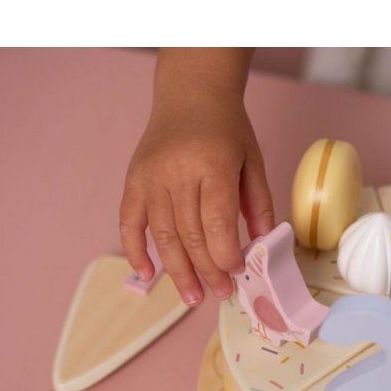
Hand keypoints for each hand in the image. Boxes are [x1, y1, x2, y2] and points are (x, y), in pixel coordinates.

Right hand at [120, 49, 274, 305]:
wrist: (190, 94)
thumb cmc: (226, 129)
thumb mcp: (253, 160)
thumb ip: (259, 203)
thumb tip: (261, 244)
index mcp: (212, 165)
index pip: (217, 222)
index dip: (225, 254)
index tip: (236, 273)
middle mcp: (177, 173)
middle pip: (190, 235)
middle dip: (206, 271)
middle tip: (219, 294)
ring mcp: (151, 177)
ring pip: (163, 235)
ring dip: (177, 271)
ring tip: (192, 297)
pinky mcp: (133, 180)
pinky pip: (129, 222)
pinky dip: (135, 251)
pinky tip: (148, 275)